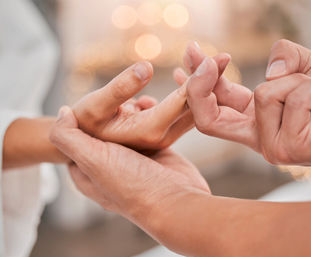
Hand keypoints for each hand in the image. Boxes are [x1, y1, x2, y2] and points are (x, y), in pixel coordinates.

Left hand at [50, 106, 209, 228]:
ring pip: (125, 128)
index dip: (80, 121)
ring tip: (135, 103)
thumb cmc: (134, 185)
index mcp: (87, 173)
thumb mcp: (92, 160)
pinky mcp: (154, 154)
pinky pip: (147, 130)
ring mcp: (132, 161)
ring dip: (130, 114)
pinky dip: (149, 116)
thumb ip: (68, 137)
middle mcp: (108, 168)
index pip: (74, 139)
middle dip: (109, 114)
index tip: (90, 107)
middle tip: (119, 103)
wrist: (178, 201)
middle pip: (102, 130)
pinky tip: (151, 106)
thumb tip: (63, 112)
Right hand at [72, 61, 225, 150]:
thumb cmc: (86, 122)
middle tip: (225, 57)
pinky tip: (191, 75)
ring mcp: (165, 134)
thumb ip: (120, 89)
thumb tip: (145, 67)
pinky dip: (190, 92)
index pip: (181, 102)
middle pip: (194, 106)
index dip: (199, 79)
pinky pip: (184, 109)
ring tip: (215, 62)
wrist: (85, 145)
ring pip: (192, 108)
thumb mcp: (96, 105)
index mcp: (149, 130)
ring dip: (204, 85)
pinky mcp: (164, 129)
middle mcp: (162, 135)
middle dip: (210, 79)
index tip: (216, 59)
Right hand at [183, 40, 310, 164]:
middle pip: (206, 120)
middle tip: (206, 57)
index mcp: (253, 120)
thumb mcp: (305, 66)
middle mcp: (257, 136)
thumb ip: (283, 58)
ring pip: (263, 94)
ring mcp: (271, 147)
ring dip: (298, 79)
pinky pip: (292, 99)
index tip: (192, 53)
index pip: (211, 107)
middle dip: (198, 85)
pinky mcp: (290, 149)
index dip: (195, 81)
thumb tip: (271, 72)